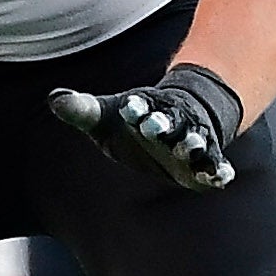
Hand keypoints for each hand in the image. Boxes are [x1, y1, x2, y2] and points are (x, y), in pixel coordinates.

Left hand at [49, 64, 241, 191]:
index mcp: (146, 110)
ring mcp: (190, 141)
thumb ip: (83, 110)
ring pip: (194, 141)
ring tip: (191, 145)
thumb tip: (54, 98)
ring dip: (192, 143)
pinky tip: (222, 177)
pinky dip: (219, 170)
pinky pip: (216, 165)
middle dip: (161, 124)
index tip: (128, 107)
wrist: (180, 117)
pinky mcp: (205, 163)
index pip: (140, 107)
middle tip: (152, 125)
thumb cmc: (135, 121)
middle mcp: (171, 123)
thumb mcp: (107, 117)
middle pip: (168, 122)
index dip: (134, 108)